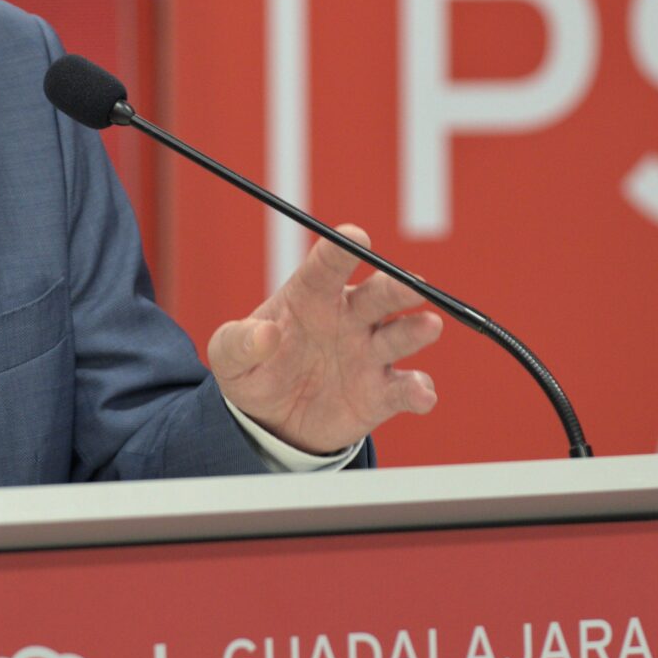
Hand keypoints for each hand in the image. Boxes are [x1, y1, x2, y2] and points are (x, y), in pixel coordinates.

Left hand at [207, 225, 442, 453]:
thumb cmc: (254, 370)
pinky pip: (406, 387)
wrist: (272, 420)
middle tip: (414, 284)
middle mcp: (349, 318)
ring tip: (429, 326)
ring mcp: (369, 354)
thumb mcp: (229, 358)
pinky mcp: (382, 393)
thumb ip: (239, 343)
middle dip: (397, 287)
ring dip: (416, 330)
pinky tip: (421, 396)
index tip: (355, 237)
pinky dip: (417, 390)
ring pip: (401, 335)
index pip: (327, 266)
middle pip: (379, 294)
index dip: (341, 250)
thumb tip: (263, 333)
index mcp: (312, 297)